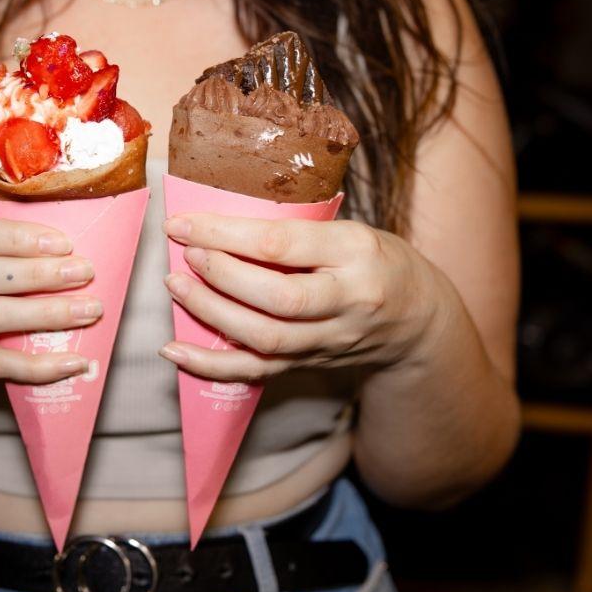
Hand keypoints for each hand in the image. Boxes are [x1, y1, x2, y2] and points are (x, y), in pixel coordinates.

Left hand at [159, 214, 444, 381]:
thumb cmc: (373, 261)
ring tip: (177, 286)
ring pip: (265, 338)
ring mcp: (329, 340)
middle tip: (185, 255)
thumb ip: (296, 230)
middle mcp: (347, 300)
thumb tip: (216, 220)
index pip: (283, 244)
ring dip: (211, 313)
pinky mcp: (309, 365)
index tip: (184, 222)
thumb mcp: (350, 230)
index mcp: (356, 252)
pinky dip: (209, 365)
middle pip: (277, 298)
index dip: (226, 233)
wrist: (417, 320)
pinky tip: (174, 351)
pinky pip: (256, 371)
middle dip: (221, 275)